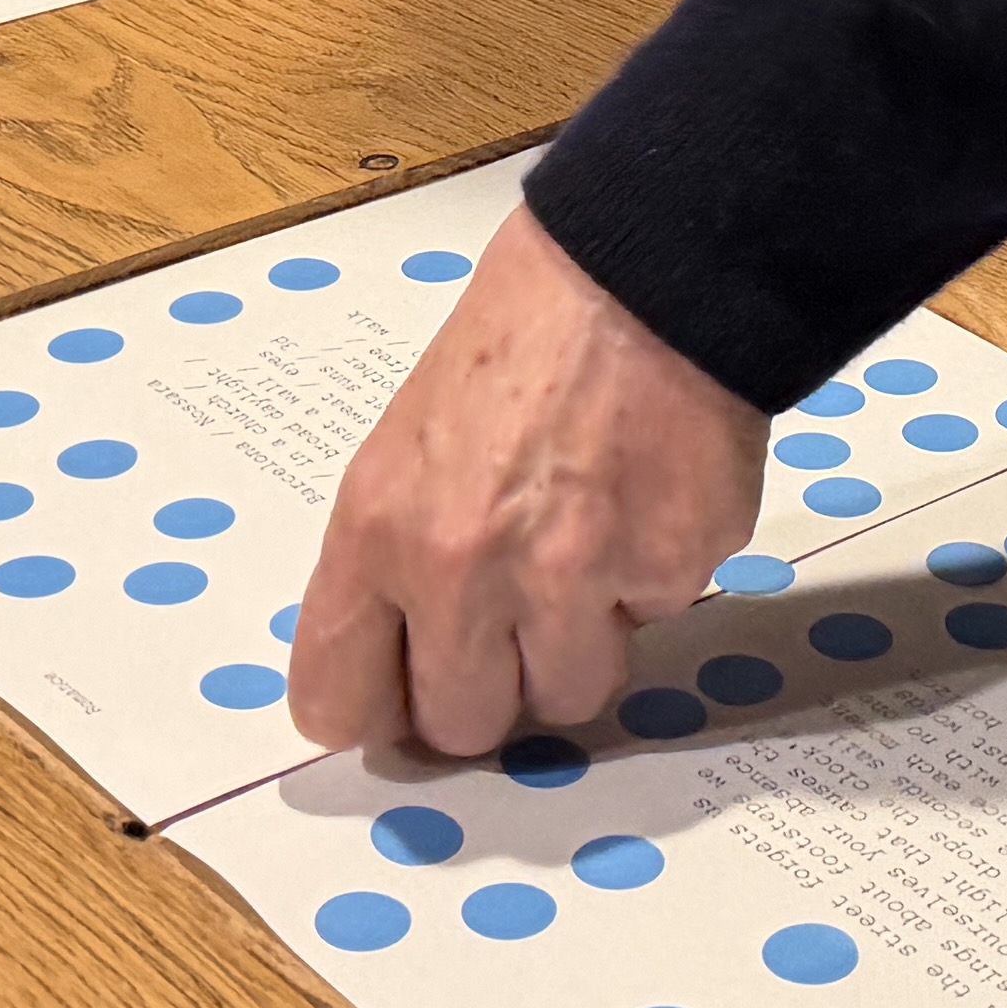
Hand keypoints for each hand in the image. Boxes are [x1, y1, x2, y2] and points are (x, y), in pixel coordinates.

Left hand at [291, 209, 762, 756]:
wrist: (639, 279)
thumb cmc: (517, 344)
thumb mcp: (406, 444)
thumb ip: (396, 561)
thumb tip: (406, 665)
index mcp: (378, 531)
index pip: (339, 700)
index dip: (376, 710)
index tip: (404, 696)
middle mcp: (462, 570)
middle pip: (464, 728)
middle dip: (491, 690)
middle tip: (512, 628)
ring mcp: (571, 578)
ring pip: (569, 697)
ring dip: (579, 646)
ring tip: (587, 555)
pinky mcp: (667, 571)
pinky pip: (652, 624)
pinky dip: (649, 581)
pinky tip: (641, 504)